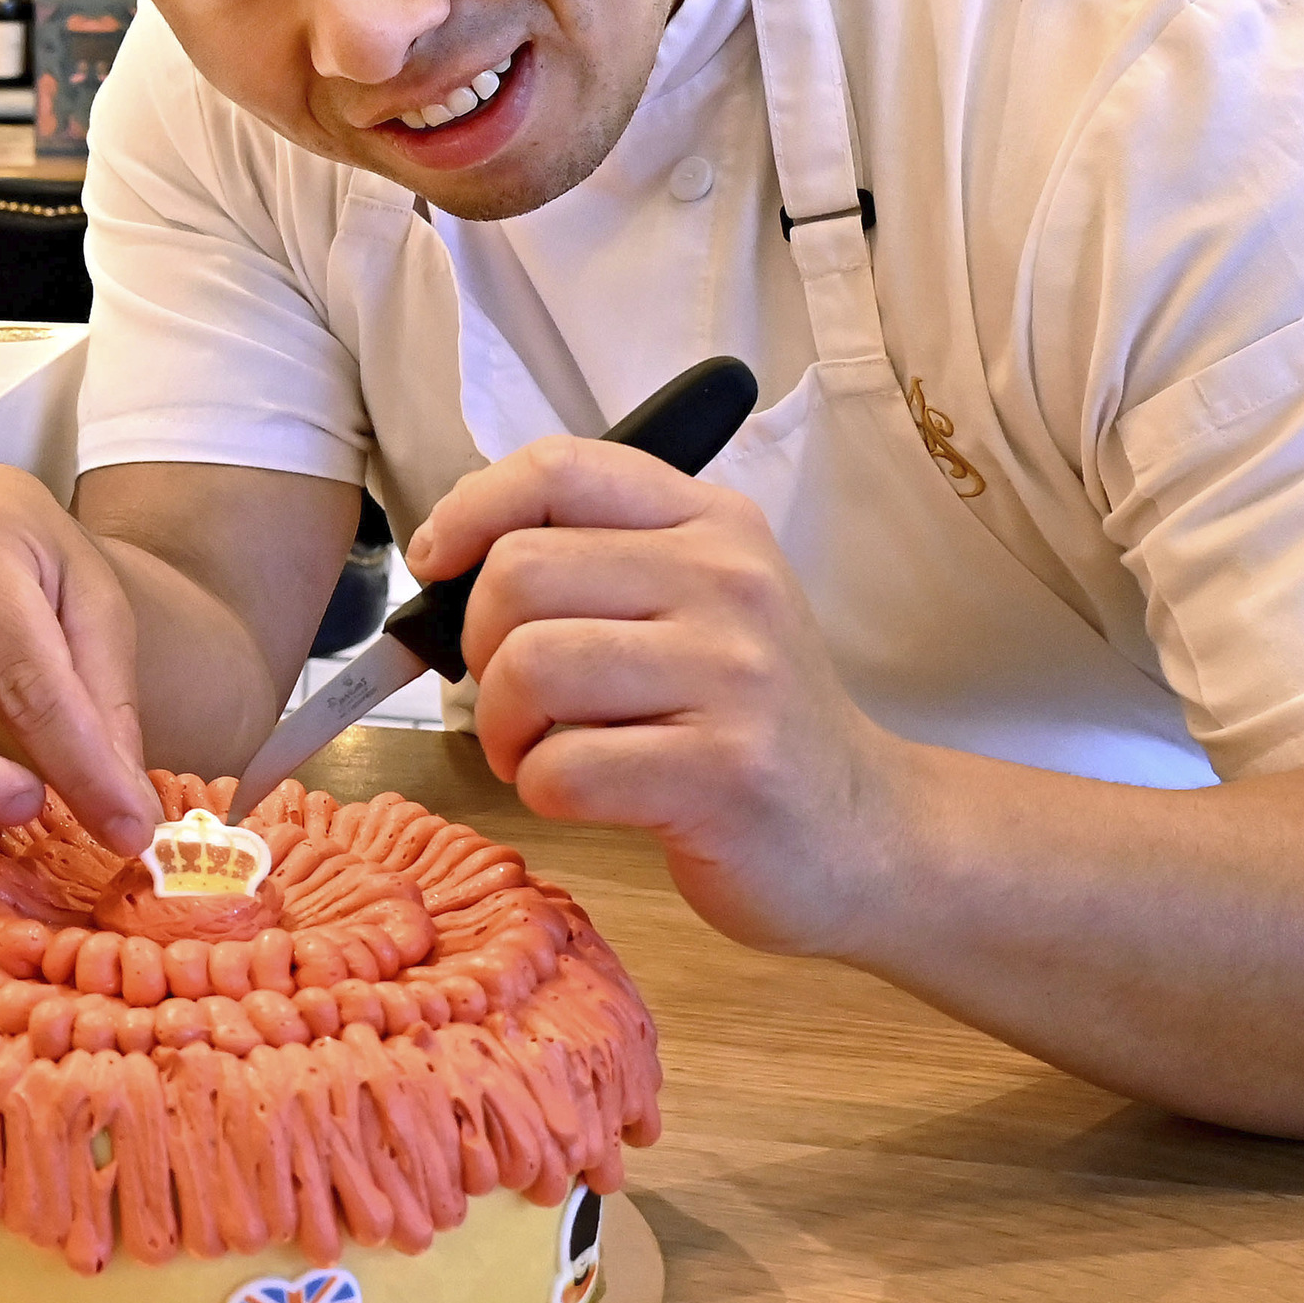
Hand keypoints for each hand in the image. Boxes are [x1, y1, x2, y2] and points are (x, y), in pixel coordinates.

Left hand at [409, 437, 917, 959]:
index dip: (470, 510)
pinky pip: (560, 768)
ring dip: (504, 728)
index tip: (437, 562)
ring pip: (528, 669)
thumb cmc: (748, 719)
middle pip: (519, 575)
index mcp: (714, 523)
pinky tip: (585, 795)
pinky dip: (540, 789)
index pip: (560, 468)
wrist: (866, 833)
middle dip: (480, 650)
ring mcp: (732, 676)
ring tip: (542, 752)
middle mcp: (729, 582)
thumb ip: (597, 561)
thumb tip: (450, 557)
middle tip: (515, 701)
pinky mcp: (720, 773)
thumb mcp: (699, 604)